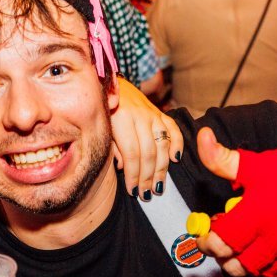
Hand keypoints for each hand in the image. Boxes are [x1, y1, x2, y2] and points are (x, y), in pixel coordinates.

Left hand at [110, 75, 183, 198]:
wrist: (107, 82)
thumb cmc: (99, 110)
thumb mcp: (99, 128)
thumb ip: (111, 147)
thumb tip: (125, 167)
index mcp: (121, 119)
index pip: (133, 154)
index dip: (134, 175)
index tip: (133, 191)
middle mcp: (140, 115)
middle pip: (149, 152)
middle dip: (148, 177)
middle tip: (146, 195)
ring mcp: (152, 113)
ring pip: (163, 144)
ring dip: (162, 168)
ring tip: (157, 186)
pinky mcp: (160, 112)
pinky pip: (173, 128)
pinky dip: (177, 144)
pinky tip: (175, 159)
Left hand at [193, 119, 276, 276]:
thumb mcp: (260, 162)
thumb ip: (223, 159)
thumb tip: (201, 138)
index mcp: (258, 214)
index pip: (219, 243)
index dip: (208, 240)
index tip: (209, 232)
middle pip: (235, 266)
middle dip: (226, 255)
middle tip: (228, 239)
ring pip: (260, 271)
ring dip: (250, 259)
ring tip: (251, 240)